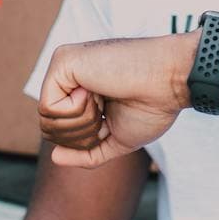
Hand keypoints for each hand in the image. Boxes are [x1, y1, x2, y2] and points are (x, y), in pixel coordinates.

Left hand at [37, 35, 194, 168]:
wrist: (170, 81)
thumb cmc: (152, 106)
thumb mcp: (118, 139)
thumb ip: (87, 152)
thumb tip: (54, 158)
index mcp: (82, 91)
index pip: (62, 131)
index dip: (87, 140)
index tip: (111, 121)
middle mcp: (70, 77)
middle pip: (50, 128)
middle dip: (82, 135)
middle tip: (107, 113)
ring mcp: (65, 66)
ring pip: (47, 121)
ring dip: (83, 123)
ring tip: (105, 100)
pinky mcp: (63, 61)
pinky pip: (49, 108)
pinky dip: (77, 111)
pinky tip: (97, 91)